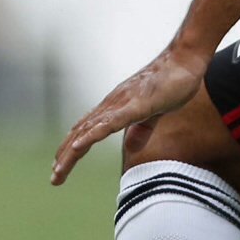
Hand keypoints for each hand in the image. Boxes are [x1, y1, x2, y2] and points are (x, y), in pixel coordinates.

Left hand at [51, 44, 206, 184]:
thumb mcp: (153, 113)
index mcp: (115, 109)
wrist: (185, 61)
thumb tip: (130, 148)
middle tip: (54, 178)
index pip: (86, 131)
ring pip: (89, 131)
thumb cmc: (171, 83)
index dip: (71, 149)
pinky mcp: (135, 105)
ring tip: (58, 170)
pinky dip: (91, 135)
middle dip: (65, 157)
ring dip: (72, 151)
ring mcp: (121, 104)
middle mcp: (112, 106)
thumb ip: (141, 130)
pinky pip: (109, 123)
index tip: (60, 167)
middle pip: (81, 133)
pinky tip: (78, 147)